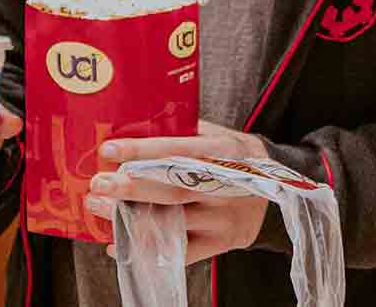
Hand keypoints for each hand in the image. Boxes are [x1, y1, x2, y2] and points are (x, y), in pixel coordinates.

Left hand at [86, 120, 271, 264]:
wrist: (277, 193)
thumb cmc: (236, 158)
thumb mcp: (220, 136)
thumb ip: (185, 131)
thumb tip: (135, 123)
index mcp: (225, 151)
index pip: (178, 149)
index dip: (142, 150)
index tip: (108, 149)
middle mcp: (226, 186)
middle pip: (172, 189)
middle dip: (129, 187)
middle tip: (98, 183)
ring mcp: (224, 218)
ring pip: (170, 222)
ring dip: (128, 218)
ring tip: (98, 208)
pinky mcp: (220, 243)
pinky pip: (177, 253)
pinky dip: (142, 250)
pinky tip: (117, 243)